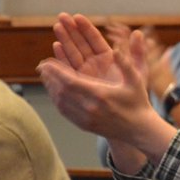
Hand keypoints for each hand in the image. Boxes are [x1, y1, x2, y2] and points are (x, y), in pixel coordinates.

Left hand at [39, 14, 158, 141]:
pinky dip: (56, 99)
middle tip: (41, 66)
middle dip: (49, 77)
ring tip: (45, 76)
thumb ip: (126, 63)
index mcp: (100, 95)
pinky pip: (64, 111)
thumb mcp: (136, 80)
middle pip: (61, 91)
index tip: (46, 62)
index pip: (70, 82)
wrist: (138, 129)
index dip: (56, 71)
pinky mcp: (83, 125)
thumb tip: (115, 49)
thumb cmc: (138, 102)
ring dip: (50, 88)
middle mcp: (89, 108)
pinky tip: (54, 91)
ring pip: (60, 102)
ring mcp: (85, 119)